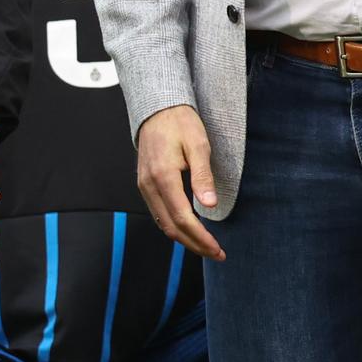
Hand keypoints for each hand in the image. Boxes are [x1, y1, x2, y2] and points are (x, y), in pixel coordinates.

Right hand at [136, 105, 223, 260]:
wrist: (158, 107)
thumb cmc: (180, 122)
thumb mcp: (198, 144)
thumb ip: (203, 176)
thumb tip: (209, 205)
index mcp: (163, 176)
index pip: (182, 218)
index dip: (200, 237)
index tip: (217, 248)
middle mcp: (149, 185)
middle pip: (171, 227)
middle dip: (194, 245)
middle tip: (216, 253)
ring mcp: (144, 186)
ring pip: (163, 223)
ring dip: (184, 238)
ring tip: (205, 246)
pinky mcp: (145, 184)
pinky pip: (158, 213)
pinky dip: (174, 226)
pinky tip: (189, 229)